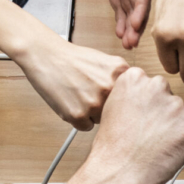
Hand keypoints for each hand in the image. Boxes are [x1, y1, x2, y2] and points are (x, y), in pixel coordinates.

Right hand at [14, 27, 128, 129]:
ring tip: (78, 95)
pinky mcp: (78, 115)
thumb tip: (136, 101)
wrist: (46, 56)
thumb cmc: (74, 59)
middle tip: (90, 94)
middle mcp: (110, 88)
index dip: (120, 100)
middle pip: (117, 112)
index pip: (131, 99)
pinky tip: (71, 102)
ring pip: (102, 121)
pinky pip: (85, 127)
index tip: (111, 97)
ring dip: (92, 114)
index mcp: (121, 73)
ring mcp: (94, 103)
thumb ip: (122, 80)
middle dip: (106, 107)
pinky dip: (78, 119)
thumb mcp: (107, 62)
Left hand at [69, 0, 151, 48]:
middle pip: (138, 2)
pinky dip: (120, 20)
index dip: (142, 7)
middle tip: (133, 41)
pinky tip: (121, 34)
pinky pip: (118, 6)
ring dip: (130, 26)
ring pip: (129, 8)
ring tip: (128, 44)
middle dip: (137, 23)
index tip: (136, 23)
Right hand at [84, 67, 183, 183]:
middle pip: (169, 99)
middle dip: (163, 117)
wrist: (116, 175)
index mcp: (134, 78)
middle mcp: (157, 86)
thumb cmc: (111, 150)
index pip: (152, 87)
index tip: (140, 120)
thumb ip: (134, 98)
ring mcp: (176, 105)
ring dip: (175, 131)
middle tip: (149, 137)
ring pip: (182, 117)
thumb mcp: (113, 110)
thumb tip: (150, 103)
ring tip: (155, 148)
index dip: (147, 108)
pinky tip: (166, 154)